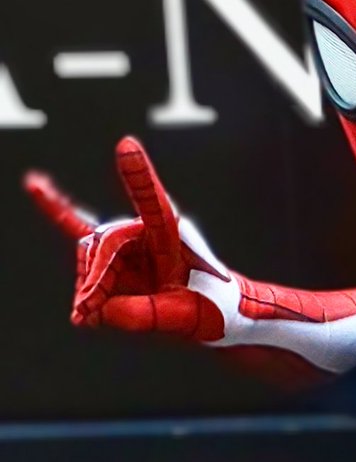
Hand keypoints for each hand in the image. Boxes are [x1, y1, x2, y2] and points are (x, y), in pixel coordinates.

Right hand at [25, 136, 227, 338]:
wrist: (215, 310)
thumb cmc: (209, 307)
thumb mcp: (181, 316)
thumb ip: (140, 314)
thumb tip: (93, 312)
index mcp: (173, 235)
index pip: (154, 203)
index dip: (139, 178)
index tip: (126, 145)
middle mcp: (148, 228)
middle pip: (103, 245)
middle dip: (94, 280)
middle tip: (86, 313)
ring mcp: (131, 238)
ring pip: (91, 255)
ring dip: (88, 286)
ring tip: (89, 314)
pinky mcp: (118, 251)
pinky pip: (81, 227)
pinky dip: (58, 209)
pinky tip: (35, 185)